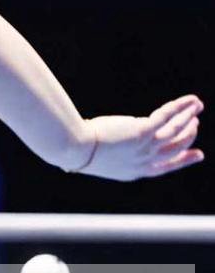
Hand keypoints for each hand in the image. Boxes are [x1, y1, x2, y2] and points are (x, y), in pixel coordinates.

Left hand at [76, 95, 203, 180]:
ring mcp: (145, 147)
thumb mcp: (96, 157)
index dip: (183, 160)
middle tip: (195, 124)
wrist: (74, 149)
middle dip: (188, 136)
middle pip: (174, 148)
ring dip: (189, 118)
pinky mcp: (142, 131)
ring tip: (197, 107)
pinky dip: (181, 108)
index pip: (164, 166)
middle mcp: (144, 162)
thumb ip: (107, 152)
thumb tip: (101, 142)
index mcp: (133, 172)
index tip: (198, 154)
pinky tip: (190, 101)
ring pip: (175, 132)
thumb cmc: (75, 152)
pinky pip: (167, 117)